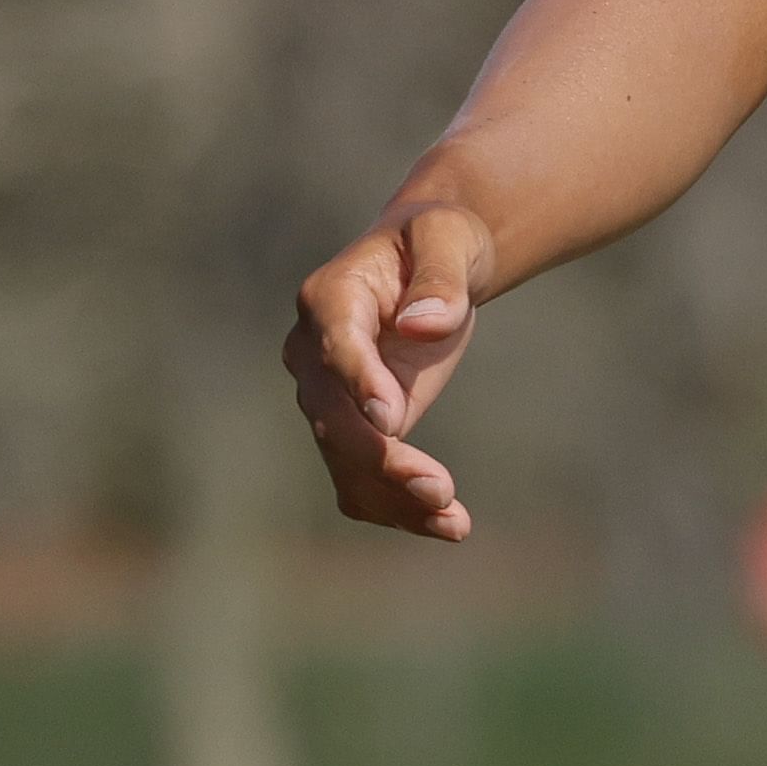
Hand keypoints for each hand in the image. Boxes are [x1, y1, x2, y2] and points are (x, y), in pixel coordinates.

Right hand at [285, 201, 492, 540]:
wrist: (431, 261)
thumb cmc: (440, 240)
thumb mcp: (450, 240)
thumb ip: (441, 280)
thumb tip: (424, 325)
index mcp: (329, 297)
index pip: (336, 346)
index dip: (360, 383)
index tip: (390, 421)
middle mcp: (312, 352)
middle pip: (333, 416)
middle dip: (381, 457)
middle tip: (438, 488)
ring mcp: (326, 396)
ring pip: (344, 460)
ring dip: (392, 497)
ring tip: (453, 521)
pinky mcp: (351, 428)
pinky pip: (361, 479)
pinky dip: (397, 507)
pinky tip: (449, 525)